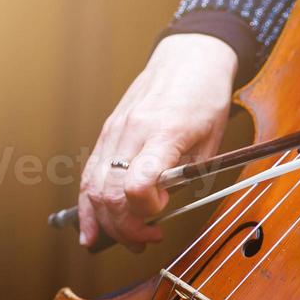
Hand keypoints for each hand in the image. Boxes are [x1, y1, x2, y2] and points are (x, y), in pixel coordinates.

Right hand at [79, 34, 237, 249]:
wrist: (188, 59)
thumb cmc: (204, 99)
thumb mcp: (211, 143)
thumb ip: (185, 178)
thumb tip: (161, 209)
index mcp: (164, 133)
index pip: (138, 185)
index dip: (146, 212)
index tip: (163, 216)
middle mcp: (132, 131)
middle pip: (110, 194)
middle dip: (125, 228)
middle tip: (147, 239)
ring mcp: (115, 131)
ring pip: (94, 188)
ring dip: (106, 222)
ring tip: (127, 238)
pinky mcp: (107, 132)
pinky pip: (90, 174)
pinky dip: (88, 205)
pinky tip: (90, 229)